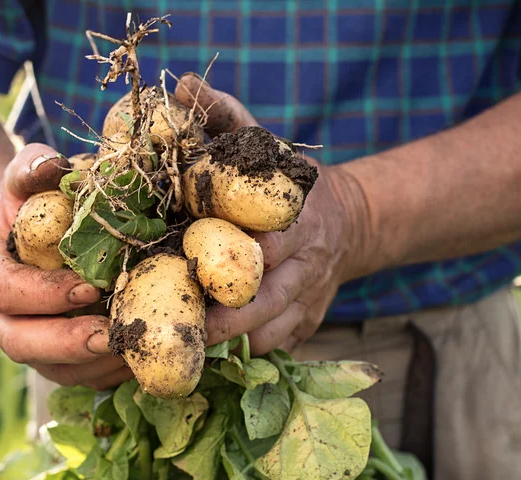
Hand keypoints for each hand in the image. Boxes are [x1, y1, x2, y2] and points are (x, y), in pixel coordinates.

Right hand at [0, 144, 133, 388]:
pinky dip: (124, 368)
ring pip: (61, 370)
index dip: (41, 294)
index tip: (86, 288)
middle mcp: (0, 317)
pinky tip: (161, 353)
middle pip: (23, 344)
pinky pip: (89, 375)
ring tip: (152, 348)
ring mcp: (32, 342)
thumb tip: (52, 166)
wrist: (34, 230)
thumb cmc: (31, 199)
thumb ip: (31, 168)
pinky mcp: (62, 359)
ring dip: (106, 364)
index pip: (4, 291)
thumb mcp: (26, 175)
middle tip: (116, 335)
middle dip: (70, 344)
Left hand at [175, 73, 367, 354]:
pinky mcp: (309, 323)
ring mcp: (309, 298)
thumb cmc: (289, 179)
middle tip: (169, 323)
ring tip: (180, 345)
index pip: (259, 243)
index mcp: (294, 217)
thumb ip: (224, 115)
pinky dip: (242, 349)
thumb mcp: (264, 141)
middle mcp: (305, 262)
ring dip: (224, 340)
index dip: (217, 259)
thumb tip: (183, 87)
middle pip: (260, 299)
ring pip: (266, 331)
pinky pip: (275, 345)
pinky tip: (207, 351)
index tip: (175, 267)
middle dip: (216, 315)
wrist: (351, 222)